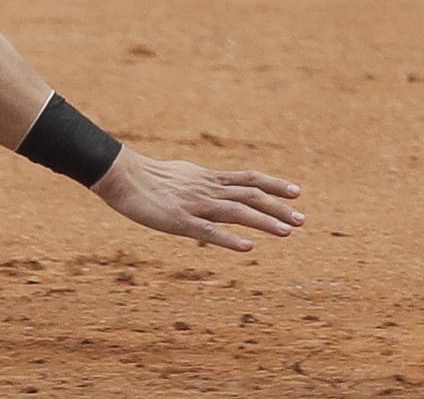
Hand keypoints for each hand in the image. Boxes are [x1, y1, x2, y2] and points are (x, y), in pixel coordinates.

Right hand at [90, 148, 304, 250]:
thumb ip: (201, 183)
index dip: (274, 184)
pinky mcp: (180, 221)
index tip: (296, 191)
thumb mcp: (182, 175)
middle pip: (250, 195)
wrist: (120, 175)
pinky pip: (209, 231)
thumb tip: (216, 185)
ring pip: (237, 212)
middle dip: (278, 207)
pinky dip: (230, 239)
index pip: (249, 178)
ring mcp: (195, 205)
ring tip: (287, 232)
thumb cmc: (147, 177)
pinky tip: (248, 247)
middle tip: (302, 219)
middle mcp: (207, 189)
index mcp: (208, 178)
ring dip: (264, 221)